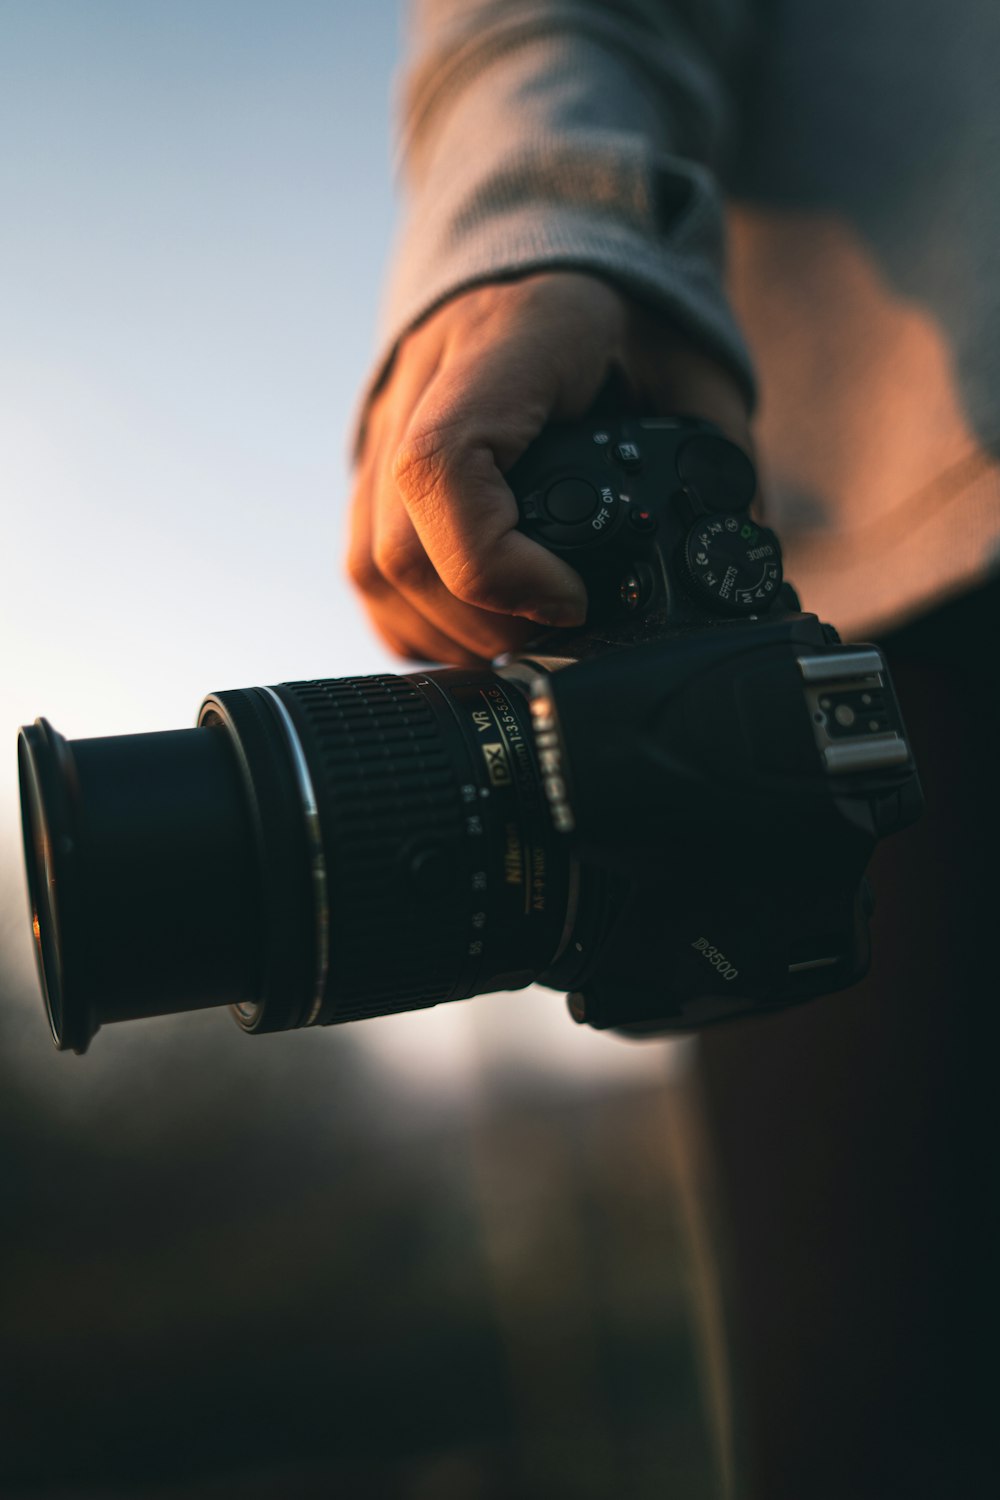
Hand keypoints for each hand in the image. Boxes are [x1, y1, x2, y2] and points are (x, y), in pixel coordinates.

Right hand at [348, 271, 752, 663]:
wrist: (549, 251)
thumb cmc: (625, 311)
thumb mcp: (692, 364)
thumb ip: (719, 456)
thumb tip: (737, 561)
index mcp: (501, 350)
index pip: (441, 467)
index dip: (497, 563)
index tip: (572, 596)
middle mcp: (418, 390)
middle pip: (400, 549)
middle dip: (488, 621)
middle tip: (566, 631)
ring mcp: (382, 432)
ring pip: (372, 571)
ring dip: (451, 632)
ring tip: (526, 637)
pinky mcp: (371, 470)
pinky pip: (366, 573)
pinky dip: (419, 621)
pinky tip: (478, 625)